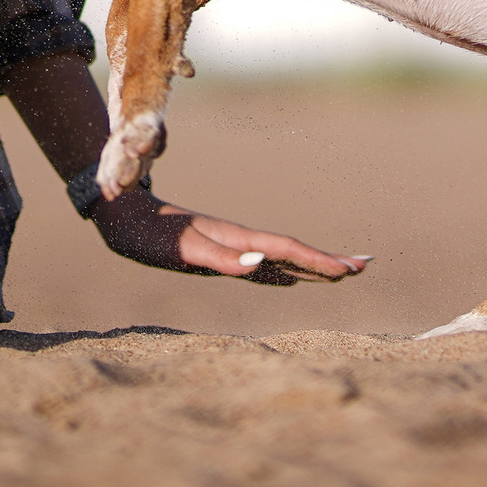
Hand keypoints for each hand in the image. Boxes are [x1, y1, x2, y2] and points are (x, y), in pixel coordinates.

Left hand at [89, 188, 369, 283]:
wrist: (122, 211)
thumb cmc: (148, 235)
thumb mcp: (181, 251)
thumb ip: (220, 258)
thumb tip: (261, 263)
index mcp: (237, 239)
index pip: (287, 250)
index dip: (319, 261)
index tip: (351, 269)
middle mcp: (240, 239)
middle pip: (293, 250)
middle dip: (327, 260)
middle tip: (364, 267)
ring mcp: (231, 243)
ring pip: (281, 255)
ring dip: (311, 263)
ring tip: (340, 270)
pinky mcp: (219, 250)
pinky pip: (263, 261)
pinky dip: (285, 269)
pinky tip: (290, 275)